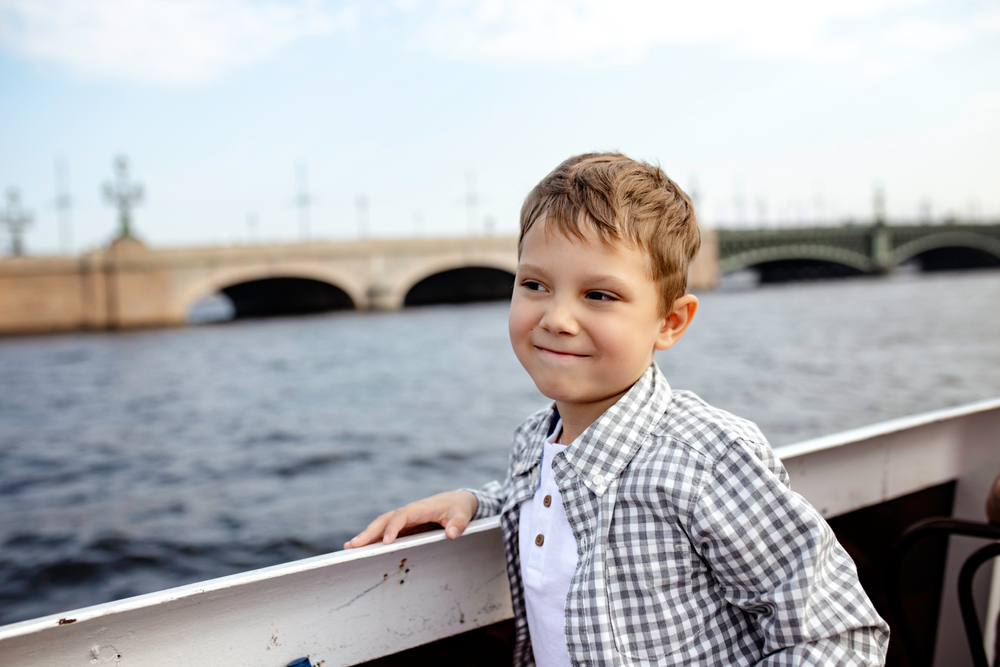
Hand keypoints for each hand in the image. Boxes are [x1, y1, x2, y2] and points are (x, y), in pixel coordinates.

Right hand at [343, 490, 478, 548]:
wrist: (457, 501)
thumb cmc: (458, 507)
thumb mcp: (463, 513)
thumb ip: (459, 523)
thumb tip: (453, 534)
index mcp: (420, 508)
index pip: (402, 515)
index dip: (393, 527)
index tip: (386, 541)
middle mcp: (408, 512)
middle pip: (385, 520)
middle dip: (370, 532)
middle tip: (354, 545)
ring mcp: (405, 519)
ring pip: (382, 525)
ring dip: (366, 535)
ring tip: (349, 548)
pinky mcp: (404, 526)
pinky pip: (386, 531)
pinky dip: (373, 538)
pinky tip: (362, 548)